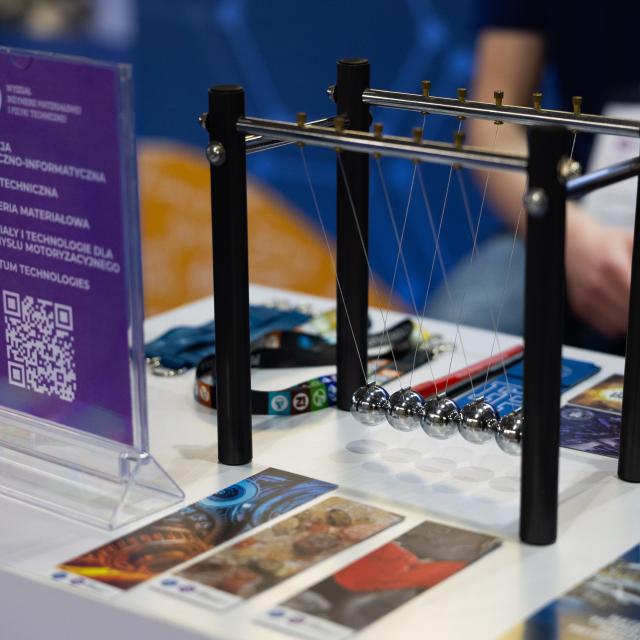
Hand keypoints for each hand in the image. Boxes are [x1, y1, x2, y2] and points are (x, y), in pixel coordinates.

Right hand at [565, 208, 632, 337]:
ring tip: (628, 303)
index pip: (634, 296)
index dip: (639, 303)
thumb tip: (638, 286)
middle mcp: (596, 284)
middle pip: (628, 314)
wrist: (575, 245)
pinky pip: (607, 327)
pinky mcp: (580, 307)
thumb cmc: (609, 244)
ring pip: (620, 325)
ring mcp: (585, 297)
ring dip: (628, 319)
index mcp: (613, 266)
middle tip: (635, 301)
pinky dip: (618, 324)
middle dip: (635, 310)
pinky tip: (621, 309)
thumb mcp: (632, 243)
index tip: (639, 299)